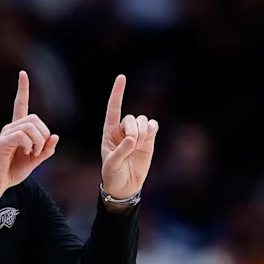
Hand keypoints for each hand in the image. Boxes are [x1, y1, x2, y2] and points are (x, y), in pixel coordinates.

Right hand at [0, 71, 58, 220]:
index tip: (23, 74)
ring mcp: (5, 134)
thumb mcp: (34, 161)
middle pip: (35, 118)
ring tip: (32, 154)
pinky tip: (26, 153)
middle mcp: (10, 128)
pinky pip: (22, 135)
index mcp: (18, 130)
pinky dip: (29, 145)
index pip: (20, 104)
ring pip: (30, 126)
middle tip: (39, 151)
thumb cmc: (12, 172)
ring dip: (38, 142)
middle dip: (44, 135)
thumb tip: (55, 136)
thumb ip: (45, 150)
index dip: (23, 89)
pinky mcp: (2, 142)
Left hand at [101, 74, 157, 200]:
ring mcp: (137, 133)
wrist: (125, 186)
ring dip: (143, 133)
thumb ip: (121, 151)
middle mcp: (123, 130)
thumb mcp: (111, 165)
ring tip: (138, 147)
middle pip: (132, 118)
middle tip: (133, 145)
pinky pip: (154, 126)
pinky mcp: (149, 139)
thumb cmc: (112, 174)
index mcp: (109, 132)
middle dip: (134, 131)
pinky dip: (152, 130)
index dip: (118, 93)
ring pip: (144, 120)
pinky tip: (147, 140)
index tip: (122, 77)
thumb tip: (132, 140)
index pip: (113, 108)